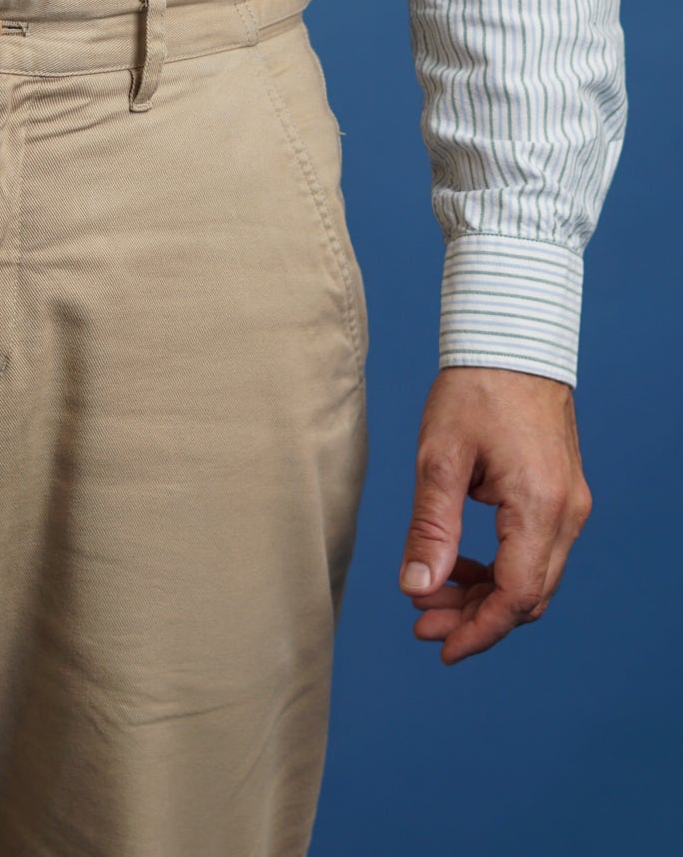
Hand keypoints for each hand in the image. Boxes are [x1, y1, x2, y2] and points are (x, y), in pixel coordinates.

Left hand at [398, 365, 591, 664]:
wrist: (513, 340)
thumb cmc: (474, 388)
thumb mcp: (440, 458)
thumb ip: (431, 528)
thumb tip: (417, 587)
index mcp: (539, 507)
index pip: (515, 597)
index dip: (477, 631)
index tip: (438, 646)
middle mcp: (566, 514)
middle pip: (528, 596)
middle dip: (475, 618)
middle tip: (422, 622)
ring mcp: (570, 505)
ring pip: (534, 577)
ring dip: (486, 595)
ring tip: (433, 595)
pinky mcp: (562, 494)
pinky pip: (537, 551)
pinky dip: (501, 568)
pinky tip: (462, 565)